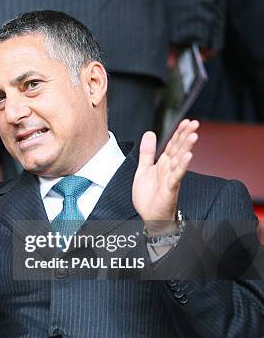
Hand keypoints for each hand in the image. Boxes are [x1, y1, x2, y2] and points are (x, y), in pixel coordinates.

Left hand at [133, 119, 198, 234]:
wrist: (149, 216)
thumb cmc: (149, 195)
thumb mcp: (144, 169)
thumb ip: (147, 152)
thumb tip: (149, 133)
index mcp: (163, 164)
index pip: (173, 145)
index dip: (179, 133)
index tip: (187, 121)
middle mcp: (169, 169)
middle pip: (178, 149)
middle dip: (185, 136)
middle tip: (194, 123)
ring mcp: (171, 178)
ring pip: (179, 160)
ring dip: (186, 148)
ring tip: (194, 135)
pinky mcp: (170, 189)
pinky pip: (176, 176)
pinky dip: (182, 166)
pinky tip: (188, 157)